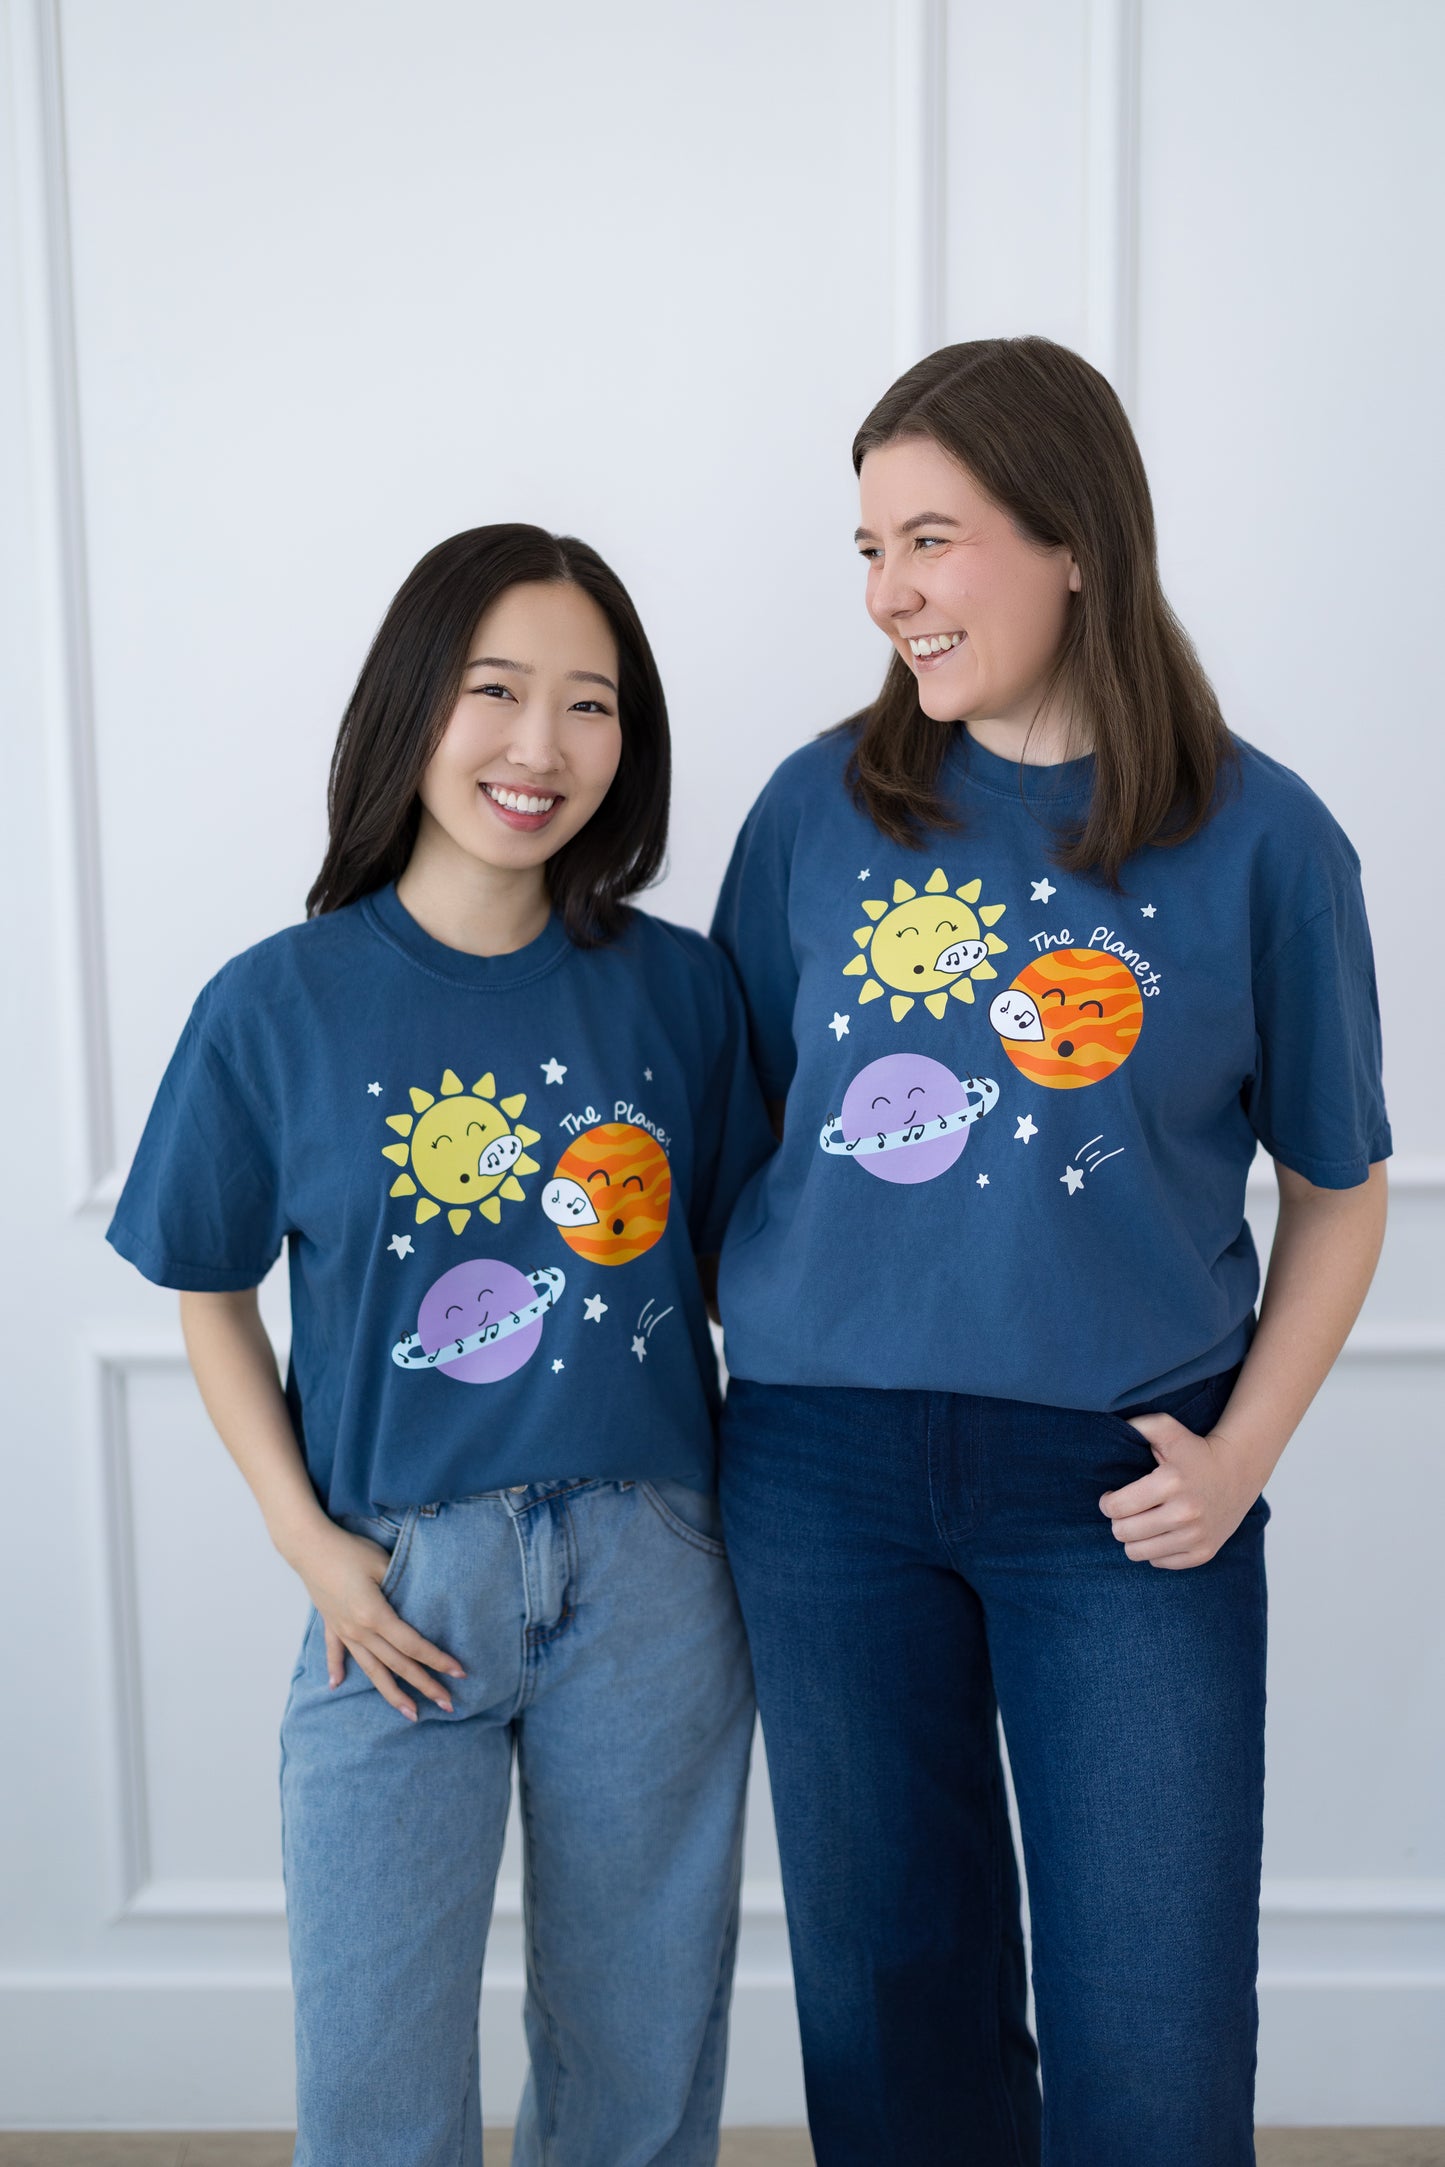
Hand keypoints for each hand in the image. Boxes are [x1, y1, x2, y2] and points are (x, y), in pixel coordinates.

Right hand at [286, 1518, 464, 1719]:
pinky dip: (336, 1668)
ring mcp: (343, 1631)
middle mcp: (359, 1631)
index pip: (413, 1646)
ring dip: (392, 1693)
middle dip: (424, 1686)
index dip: (438, 1660)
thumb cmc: (349, 1550)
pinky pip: (335, 1652)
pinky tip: (337, 1686)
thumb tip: (418, 1607)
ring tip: (410, 1714)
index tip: (459, 1673)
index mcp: (376, 1616)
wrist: (307, 1545)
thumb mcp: (382, 1564)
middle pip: (398, 1665)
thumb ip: (401, 1588)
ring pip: (372, 1669)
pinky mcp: (330, 1623)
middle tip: (448, 1704)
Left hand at [1099, 1416, 1265, 1570]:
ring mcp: (1196, 1537)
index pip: (1116, 1507)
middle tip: (1126, 1511)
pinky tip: (1161, 1532)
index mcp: (1170, 1483)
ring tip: (1140, 1522)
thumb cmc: (1195, 1451)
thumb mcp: (1167, 1429)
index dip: (1107, 1502)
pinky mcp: (1203, 1553)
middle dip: (1117, 1521)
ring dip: (1133, 1538)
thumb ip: (1139, 1425)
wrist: (1238, 1472)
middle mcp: (1184, 1513)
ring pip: (1137, 1552)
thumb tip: (1113, 1428)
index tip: (1112, 1497)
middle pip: (1123, 1532)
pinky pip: (1160, 1562)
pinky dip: (1155, 1550)